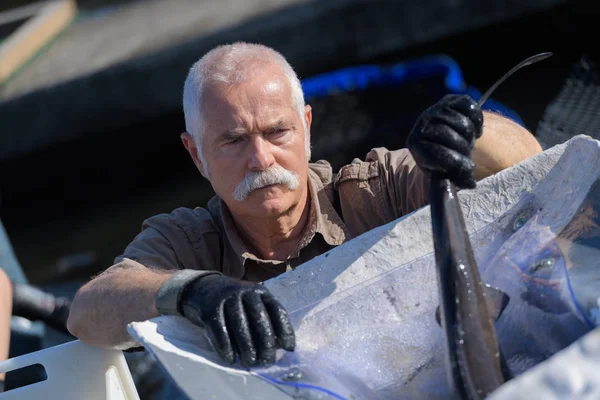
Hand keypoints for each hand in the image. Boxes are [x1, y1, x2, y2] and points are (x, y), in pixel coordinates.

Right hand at [179, 274, 294, 365]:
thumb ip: (267, 320)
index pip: (277, 310)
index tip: (289, 349)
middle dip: (265, 342)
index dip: (285, 330)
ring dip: (246, 346)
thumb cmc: (238, 304)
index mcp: (261, 292)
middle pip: (259, 317)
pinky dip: (226, 346)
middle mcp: (246, 292)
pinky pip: (220, 329)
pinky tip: (230, 359)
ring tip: (250, 362)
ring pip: (240, 324)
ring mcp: (227, 298)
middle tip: (267, 361)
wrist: (207, 288)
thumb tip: (281, 347)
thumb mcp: (254, 304)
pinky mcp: (210, 308)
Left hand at [406, 94, 482, 188]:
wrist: (443, 140)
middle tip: (469, 152)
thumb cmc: (443, 162)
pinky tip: (475, 129)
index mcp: (415, 145)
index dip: (457, 163)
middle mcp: (422, 124)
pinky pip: (469, 106)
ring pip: (462, 122)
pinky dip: (477, 119)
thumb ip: (455, 179)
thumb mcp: (446, 173)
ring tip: (469, 141)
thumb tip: (470, 183)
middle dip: (464, 148)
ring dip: (471, 135)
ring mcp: (435, 109)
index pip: (439, 154)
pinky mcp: (450, 99)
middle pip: (449, 136)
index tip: (469, 168)